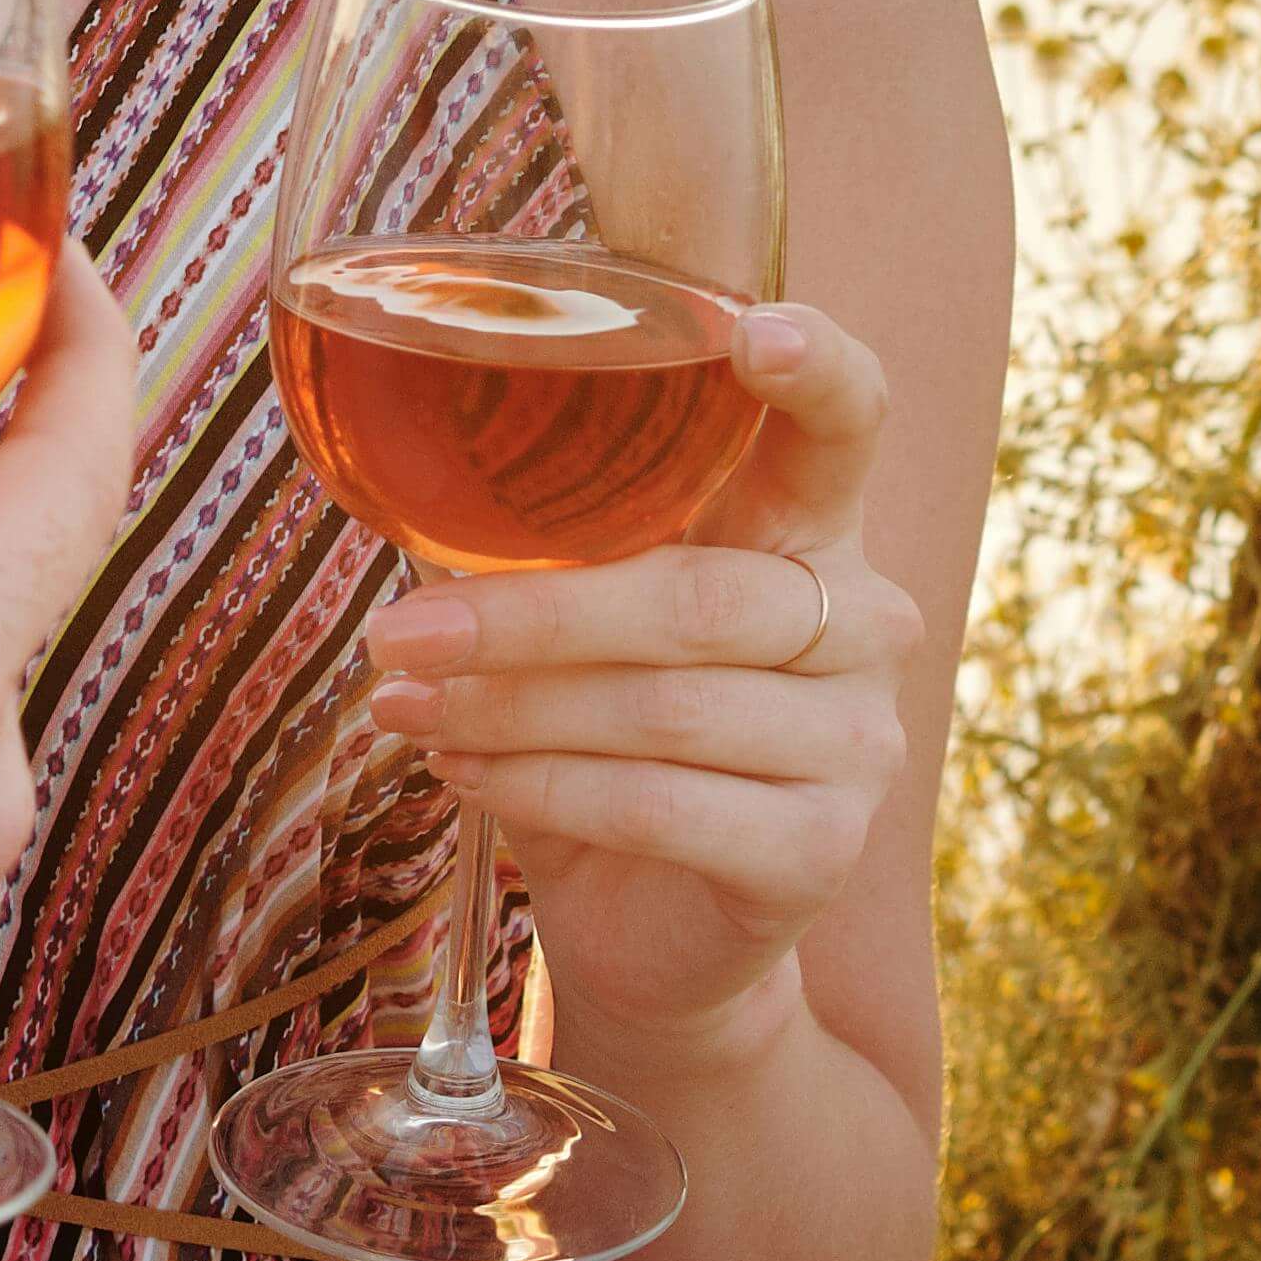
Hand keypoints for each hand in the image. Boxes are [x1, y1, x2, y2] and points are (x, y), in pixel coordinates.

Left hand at [354, 304, 918, 1081]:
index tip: (752, 331)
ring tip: (406, 704)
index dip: (816, 370)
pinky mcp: (822, 849)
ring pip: (666, 707)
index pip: (848, 424)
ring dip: (510, 709)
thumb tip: (400, 465)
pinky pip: (662, 805)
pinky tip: (464, 774)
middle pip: (697, 597)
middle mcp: (862, 623)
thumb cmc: (605, 737)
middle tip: (398, 633)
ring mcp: (859, 741)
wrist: (652, 929)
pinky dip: (541, 788)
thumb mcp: (578, 620)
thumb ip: (540, 541)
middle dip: (528, 617)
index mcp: (811, 530)